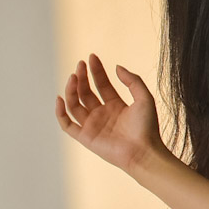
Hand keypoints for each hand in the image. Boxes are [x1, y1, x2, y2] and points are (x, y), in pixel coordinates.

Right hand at [55, 55, 167, 172]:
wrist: (143, 152)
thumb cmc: (147, 127)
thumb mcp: (144, 98)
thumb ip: (132, 80)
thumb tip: (116, 67)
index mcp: (116, 105)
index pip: (102, 84)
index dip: (96, 70)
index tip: (92, 57)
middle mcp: (102, 114)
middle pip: (86, 92)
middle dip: (82, 77)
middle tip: (80, 64)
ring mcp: (92, 125)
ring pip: (75, 104)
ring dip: (71, 89)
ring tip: (73, 76)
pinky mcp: (85, 137)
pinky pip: (67, 124)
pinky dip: (61, 112)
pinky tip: (61, 97)